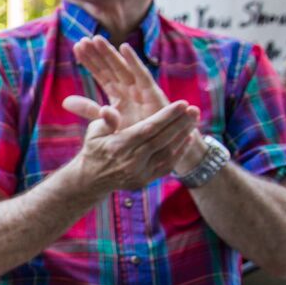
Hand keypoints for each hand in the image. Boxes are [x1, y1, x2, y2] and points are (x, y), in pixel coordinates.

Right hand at [62, 97, 200, 194]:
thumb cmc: (95, 149)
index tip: (182, 104)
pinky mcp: (145, 180)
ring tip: (193, 120)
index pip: (147, 129)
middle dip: (180, 123)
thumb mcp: (94, 133)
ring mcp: (139, 173)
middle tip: (194, 109)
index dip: (166, 116)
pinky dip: (179, 152)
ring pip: (167, 152)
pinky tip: (186, 138)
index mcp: (118, 146)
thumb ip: (106, 120)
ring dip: (182, 136)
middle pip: (162, 140)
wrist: (91, 180)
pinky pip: (167, 165)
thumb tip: (108, 108)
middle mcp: (131, 161)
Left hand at [72, 36, 204, 170]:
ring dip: (111, 53)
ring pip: (123, 69)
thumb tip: (64, 101)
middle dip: (98, 54)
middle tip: (83, 40)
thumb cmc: (135, 136)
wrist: (159, 149)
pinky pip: (142, 76)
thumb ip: (88, 109)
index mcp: (118, 95)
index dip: (90, 62)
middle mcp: (130, 90)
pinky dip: (134, 62)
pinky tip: (124, 48)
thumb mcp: (106, 121)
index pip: (102, 75)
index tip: (77, 48)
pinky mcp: (153, 95)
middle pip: (111, 68)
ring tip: (97, 39)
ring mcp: (141, 91)